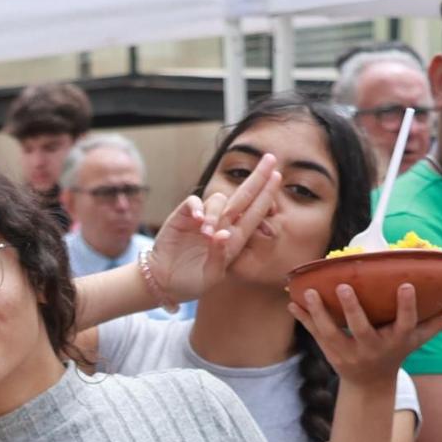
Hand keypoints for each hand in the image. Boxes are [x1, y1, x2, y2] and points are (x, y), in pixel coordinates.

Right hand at [147, 153, 282, 302]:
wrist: (164, 283)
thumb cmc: (191, 282)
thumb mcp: (210, 277)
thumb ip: (219, 257)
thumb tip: (223, 234)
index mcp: (234, 240)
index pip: (254, 214)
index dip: (266, 196)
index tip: (277, 177)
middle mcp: (222, 225)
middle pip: (243, 197)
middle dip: (257, 178)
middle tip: (271, 158)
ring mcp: (203, 219)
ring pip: (218, 200)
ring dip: (216, 212)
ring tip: (206, 233)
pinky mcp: (183, 217)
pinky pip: (194, 202)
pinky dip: (197, 207)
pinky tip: (198, 219)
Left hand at [288, 283, 441, 381]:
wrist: (369, 382)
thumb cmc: (397, 350)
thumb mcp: (420, 337)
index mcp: (396, 340)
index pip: (405, 323)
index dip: (406, 306)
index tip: (406, 285)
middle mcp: (373, 347)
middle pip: (362, 329)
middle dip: (353, 309)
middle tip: (344, 287)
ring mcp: (349, 351)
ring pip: (332, 332)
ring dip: (319, 313)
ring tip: (307, 292)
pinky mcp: (330, 351)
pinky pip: (315, 334)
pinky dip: (303, 319)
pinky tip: (291, 302)